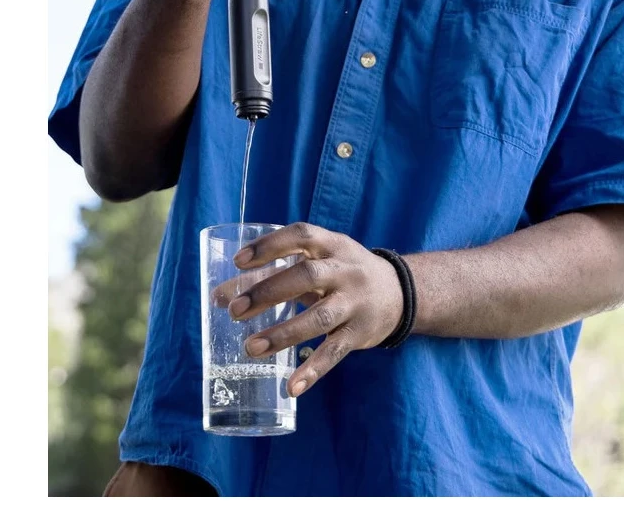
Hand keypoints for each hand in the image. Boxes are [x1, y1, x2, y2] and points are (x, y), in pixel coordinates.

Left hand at [213, 222, 404, 396]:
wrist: (401, 292)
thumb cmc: (344, 273)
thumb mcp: (322, 260)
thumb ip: (279, 272)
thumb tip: (222, 294)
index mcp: (332, 245)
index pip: (301, 236)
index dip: (270, 245)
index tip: (238, 261)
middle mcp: (345, 270)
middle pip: (307, 276)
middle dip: (269, 291)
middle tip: (235, 309)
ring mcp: (355, 302)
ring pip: (319, 317)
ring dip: (283, 334)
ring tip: (250, 348)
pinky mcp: (360, 333)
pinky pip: (335, 352)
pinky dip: (313, 370)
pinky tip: (291, 386)